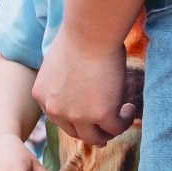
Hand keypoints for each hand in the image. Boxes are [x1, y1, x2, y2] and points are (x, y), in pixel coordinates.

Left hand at [31, 31, 133, 147]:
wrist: (89, 32)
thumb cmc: (77, 38)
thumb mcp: (59, 64)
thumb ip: (63, 81)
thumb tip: (80, 87)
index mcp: (41, 95)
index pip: (57, 117)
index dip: (74, 119)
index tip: (88, 117)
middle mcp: (55, 109)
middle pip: (74, 131)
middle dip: (91, 130)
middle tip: (106, 127)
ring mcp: (77, 115)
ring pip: (94, 137)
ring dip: (108, 132)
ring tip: (121, 117)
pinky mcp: (100, 115)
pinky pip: (116, 128)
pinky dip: (125, 121)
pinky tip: (130, 109)